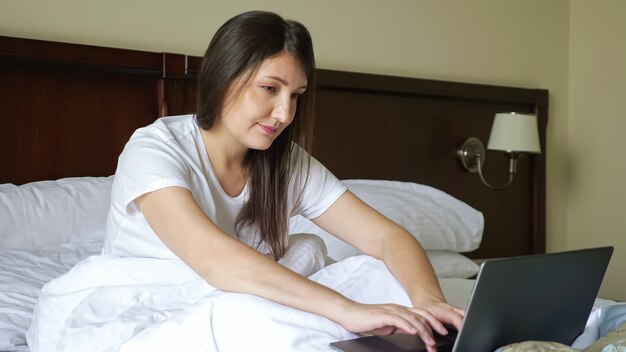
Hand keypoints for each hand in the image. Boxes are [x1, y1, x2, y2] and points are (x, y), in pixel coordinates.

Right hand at [336, 301, 457, 351]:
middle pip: (421, 315)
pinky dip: (408, 325)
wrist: (350, 314)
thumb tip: (414, 333)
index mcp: (401, 311)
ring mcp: (391, 311)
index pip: (422, 315)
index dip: (434, 323)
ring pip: (413, 318)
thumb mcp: (388, 325)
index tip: (443, 333)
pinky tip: (414, 331)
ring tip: (430, 341)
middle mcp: (398, 309)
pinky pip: (399, 319)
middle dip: (434, 326)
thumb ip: (401, 327)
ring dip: (423, 330)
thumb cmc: (367, 320)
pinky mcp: (383, 315)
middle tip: (442, 337)